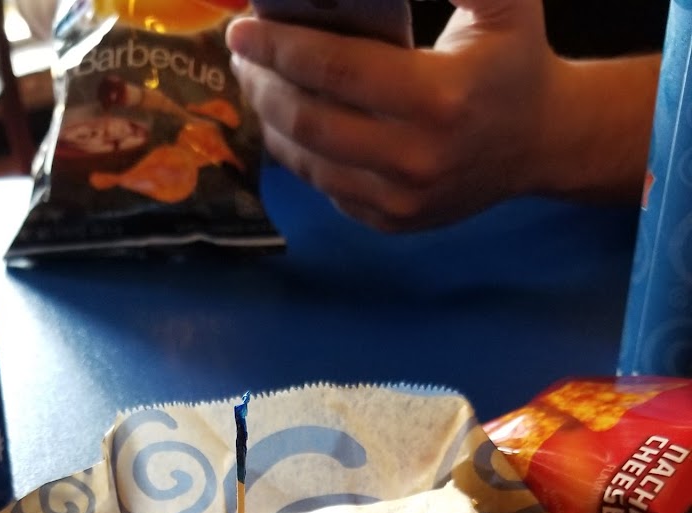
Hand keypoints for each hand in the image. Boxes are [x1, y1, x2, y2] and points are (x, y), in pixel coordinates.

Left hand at [226, 0, 658, 231]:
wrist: (539, 141)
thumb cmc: (514, 58)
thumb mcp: (504, 0)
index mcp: (439, 97)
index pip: (335, 69)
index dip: (280, 47)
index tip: (242, 29)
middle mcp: (415, 157)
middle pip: (309, 120)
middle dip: (262, 83)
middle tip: (242, 55)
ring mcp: (401, 199)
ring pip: (308, 161)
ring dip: (269, 119)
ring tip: (256, 82)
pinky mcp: (390, 221)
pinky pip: (325, 186)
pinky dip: (296, 153)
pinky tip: (285, 121)